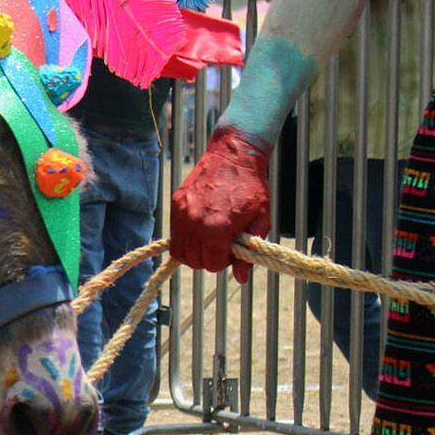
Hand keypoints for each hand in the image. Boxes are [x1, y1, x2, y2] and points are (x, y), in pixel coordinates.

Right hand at [170, 127, 270, 282]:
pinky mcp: (176, 205)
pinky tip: (199, 229)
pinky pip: (174, 235)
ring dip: (194, 252)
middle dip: (208, 259)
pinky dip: (185, 239)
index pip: (212, 265)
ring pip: (180, 252)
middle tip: (221, 245)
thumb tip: (241, 278)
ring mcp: (182, 214)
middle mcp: (195, 224)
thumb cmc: (251, 188)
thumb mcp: (260, 220)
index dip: (223, 262)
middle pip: (194, 262)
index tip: (231, 251)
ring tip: (208, 240)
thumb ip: (249, 252)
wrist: (233, 156)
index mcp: (217, 229)